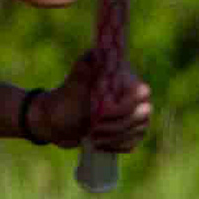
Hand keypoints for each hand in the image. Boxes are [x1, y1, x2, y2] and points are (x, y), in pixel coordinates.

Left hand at [29, 53, 153, 154]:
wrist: (55, 122)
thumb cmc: (63, 100)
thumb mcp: (71, 86)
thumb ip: (84, 70)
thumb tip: (96, 53)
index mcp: (122, 80)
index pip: (142, 92)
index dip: (126, 105)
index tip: (102, 112)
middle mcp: (132, 96)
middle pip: (143, 113)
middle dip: (119, 124)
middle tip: (94, 128)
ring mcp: (132, 115)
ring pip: (139, 129)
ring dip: (115, 137)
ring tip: (93, 138)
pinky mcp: (128, 132)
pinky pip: (133, 142)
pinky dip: (116, 145)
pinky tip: (99, 144)